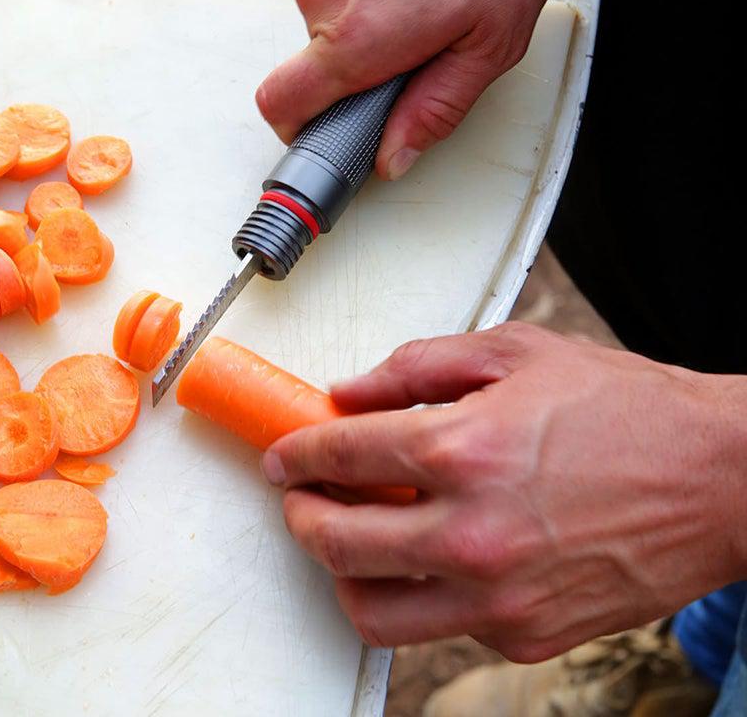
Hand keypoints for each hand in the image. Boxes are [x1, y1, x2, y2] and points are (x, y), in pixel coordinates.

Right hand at [254, 0, 590, 180]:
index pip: (282, 106)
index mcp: (355, 37)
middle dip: (361, 82)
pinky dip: (373, 3)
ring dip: (371, 37)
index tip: (336, 142)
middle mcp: (323, 0)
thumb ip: (434, 110)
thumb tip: (393, 157)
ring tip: (433, 7)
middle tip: (424, 59)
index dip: (303, 135)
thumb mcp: (490, 42)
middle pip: (315, 73)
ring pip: (330, 33)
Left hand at [262, 323, 746, 660]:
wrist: (718, 479)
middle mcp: (473, 532)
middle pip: (335, 543)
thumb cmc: (625, 409)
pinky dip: (414, 593)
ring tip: (349, 537)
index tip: (283, 454)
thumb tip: (349, 392)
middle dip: (299, 517)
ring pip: (372, 610)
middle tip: (299, 498)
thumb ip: (413, 367)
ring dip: (342, 573)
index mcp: (464, 448)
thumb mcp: (513, 351)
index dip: (296, 453)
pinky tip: (427, 553)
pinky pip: (438, 627)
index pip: (339, 456)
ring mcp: (498, 596)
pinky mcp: (524, 635)